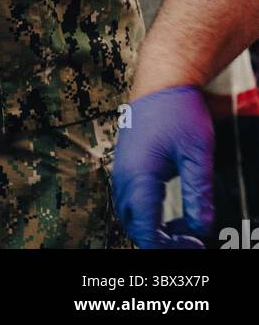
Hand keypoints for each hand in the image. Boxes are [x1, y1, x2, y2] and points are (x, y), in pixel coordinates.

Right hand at [112, 86, 214, 248]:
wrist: (162, 78)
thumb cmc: (179, 109)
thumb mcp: (197, 154)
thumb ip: (199, 193)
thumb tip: (201, 227)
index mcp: (139, 174)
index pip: (145, 228)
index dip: (167, 246)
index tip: (193, 246)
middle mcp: (124, 173)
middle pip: (133, 224)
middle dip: (159, 241)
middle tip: (190, 242)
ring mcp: (122, 166)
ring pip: (129, 212)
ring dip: (151, 227)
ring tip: (182, 230)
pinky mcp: (126, 160)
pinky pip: (130, 197)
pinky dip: (146, 212)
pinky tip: (169, 211)